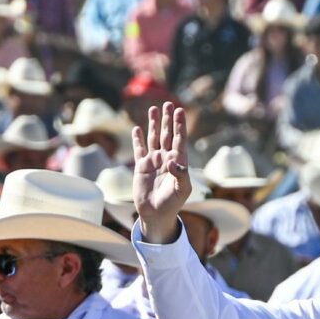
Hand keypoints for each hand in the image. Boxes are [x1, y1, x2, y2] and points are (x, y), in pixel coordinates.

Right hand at [131, 101, 192, 245]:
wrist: (156, 214)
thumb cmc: (173, 204)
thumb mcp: (182, 190)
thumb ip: (181, 174)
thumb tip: (172, 160)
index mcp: (179, 162)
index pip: (180, 139)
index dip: (180, 125)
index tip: (180, 111)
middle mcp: (167, 158)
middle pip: (167, 134)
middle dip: (168, 119)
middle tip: (168, 103)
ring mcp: (154, 161)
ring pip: (154, 138)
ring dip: (154, 124)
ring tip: (153, 109)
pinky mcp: (141, 166)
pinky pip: (139, 149)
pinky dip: (138, 139)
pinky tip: (137, 128)